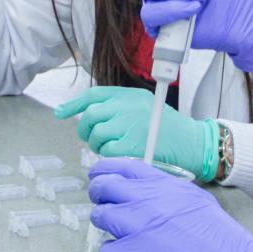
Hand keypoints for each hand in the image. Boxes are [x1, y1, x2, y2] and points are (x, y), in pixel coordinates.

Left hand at [53, 86, 219, 181]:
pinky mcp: (130, 145)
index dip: (74, 104)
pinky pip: (106, 151)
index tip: (60, 113)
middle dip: (86, 130)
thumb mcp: (145, 106)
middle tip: (93, 138)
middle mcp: (128, 106)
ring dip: (98, 145)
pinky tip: (122, 155)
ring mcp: (128, 125)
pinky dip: (109, 156)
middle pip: (90, 116)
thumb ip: (120, 106)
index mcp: (130, 95)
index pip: (94, 95)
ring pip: (96, 135)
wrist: (192, 143)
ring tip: (112, 148)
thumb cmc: (169, 129)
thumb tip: (89, 114)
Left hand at [88, 158, 252, 251]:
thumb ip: (169, 195)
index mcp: (165, 186)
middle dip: (99, 194)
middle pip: (105, 188)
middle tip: (102, 204)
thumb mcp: (198, 202)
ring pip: (100, 217)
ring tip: (118, 235)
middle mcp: (147, 201)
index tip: (100, 175)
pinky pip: (107, 251)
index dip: (106, 170)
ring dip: (105, 225)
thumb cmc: (224, 241)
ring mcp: (135, 229)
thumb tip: (149, 197)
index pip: (123, 167)